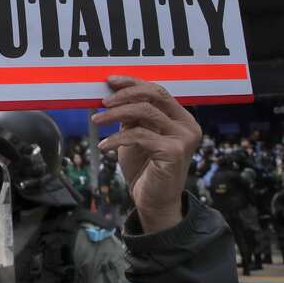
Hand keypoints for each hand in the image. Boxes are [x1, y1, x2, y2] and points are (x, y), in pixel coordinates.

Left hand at [92, 76, 201, 232]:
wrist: (154, 202)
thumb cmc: (144, 168)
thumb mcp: (136, 135)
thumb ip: (131, 115)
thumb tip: (111, 92)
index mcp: (181, 117)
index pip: (157, 89)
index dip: (132, 82)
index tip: (110, 80)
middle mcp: (187, 125)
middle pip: (154, 94)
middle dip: (125, 94)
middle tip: (103, 102)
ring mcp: (184, 138)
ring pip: (144, 112)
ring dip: (115, 114)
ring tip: (96, 120)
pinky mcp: (174, 152)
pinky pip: (138, 135)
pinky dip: (117, 138)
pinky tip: (104, 146)